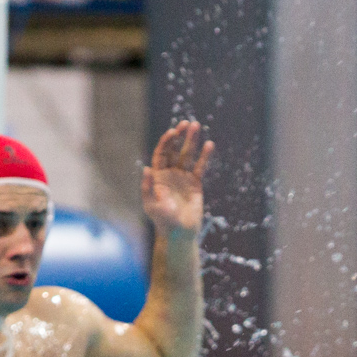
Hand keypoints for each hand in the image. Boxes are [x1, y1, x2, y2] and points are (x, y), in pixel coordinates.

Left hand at [142, 120, 210, 236]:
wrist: (179, 233)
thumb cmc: (163, 221)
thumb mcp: (152, 204)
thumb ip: (148, 187)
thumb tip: (146, 169)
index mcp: (157, 176)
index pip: (161, 154)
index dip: (166, 142)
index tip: (172, 132)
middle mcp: (170, 174)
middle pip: (174, 150)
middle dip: (179, 136)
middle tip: (186, 123)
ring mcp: (183, 177)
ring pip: (188, 155)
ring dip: (192, 141)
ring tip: (197, 126)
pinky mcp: (195, 184)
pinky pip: (200, 167)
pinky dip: (205, 156)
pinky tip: (209, 145)